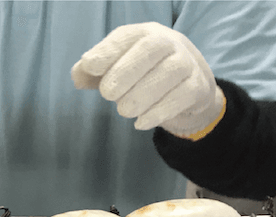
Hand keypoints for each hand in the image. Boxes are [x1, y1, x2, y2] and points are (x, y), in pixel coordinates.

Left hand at [72, 22, 224, 139]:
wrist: (189, 90)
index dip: (107, 50)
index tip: (89, 65)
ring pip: (169, 72)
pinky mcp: (198, 87)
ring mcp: (187, 63)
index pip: (127, 36)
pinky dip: (158, 111)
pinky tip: (141, 123)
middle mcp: (169, 42)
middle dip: (125, 71)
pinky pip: (182, 96)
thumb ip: (93, 74)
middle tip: (107, 94)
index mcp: (144, 34)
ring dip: (141, 94)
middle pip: (151, 48)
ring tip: (124, 110)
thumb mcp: (118, 70)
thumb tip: (77, 76)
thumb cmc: (144, 76)